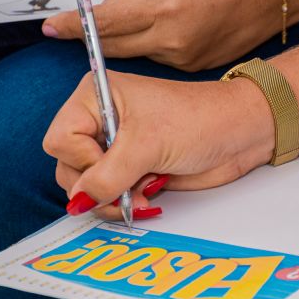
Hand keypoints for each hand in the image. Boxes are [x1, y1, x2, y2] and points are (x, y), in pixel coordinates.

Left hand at [42, 0, 280, 71]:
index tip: (50, 27)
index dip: (73, 24)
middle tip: (79, 22)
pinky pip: (158, 57)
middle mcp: (171, 40)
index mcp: (163, 6)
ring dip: (127, 36)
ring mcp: (184, 58)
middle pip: (113, 45)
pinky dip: (151, 42)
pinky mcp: (194, 66)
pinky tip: (171, 23)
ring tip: (150, 10)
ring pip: (135, 52)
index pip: (104, 21)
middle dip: (92, 34)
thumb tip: (107, 1)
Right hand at [42, 71, 273, 219]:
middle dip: (98, 185)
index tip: (115, 163)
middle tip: (129, 187)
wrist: (238, 134)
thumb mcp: (148, 145)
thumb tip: (80, 201)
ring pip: (87, 187)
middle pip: (68, 167)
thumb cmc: (199, 120)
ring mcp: (116, 146)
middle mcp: (100, 120)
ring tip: (144, 192)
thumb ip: (107, 176)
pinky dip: (126, 202)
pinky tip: (149, 195)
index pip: (60, 140)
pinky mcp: (132, 168)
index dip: (83, 160)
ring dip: (113, 198)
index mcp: (95, 96)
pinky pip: (110, 195)